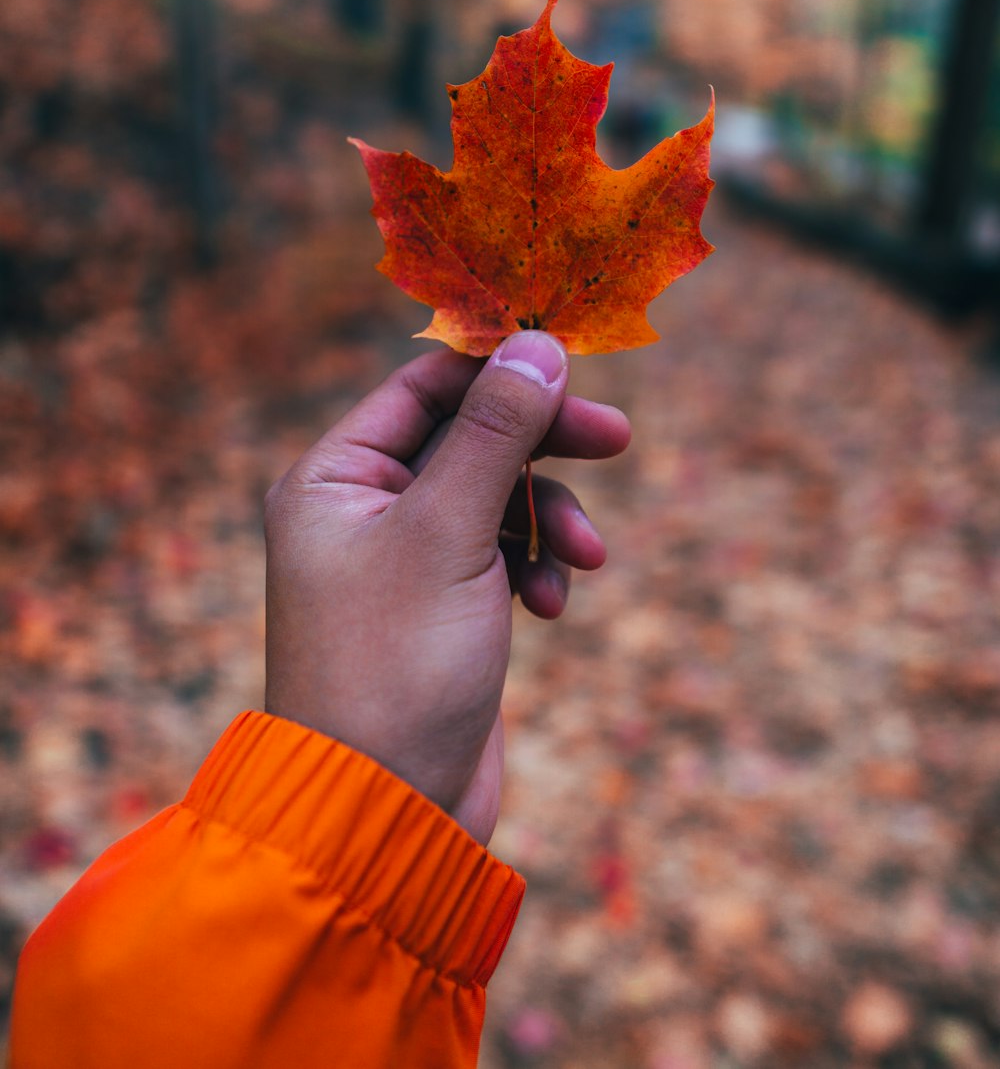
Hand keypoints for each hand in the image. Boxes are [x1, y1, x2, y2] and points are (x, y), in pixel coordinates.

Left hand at [263, 331, 629, 844]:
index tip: (577, 373)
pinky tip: (550, 608)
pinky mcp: (440, 606)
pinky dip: (533, 568)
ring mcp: (401, 559)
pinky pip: (499, 555)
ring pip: (494, 497)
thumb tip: (537, 344)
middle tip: (617, 440)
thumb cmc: (397, 665)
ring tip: (583, 559)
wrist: (387, 813)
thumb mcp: (450, 533)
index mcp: (333, 477)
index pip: (426, 387)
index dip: (501, 372)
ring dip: (547, 518)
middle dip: (542, 444)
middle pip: (468, 437)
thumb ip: (496, 434)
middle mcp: (360, 508)